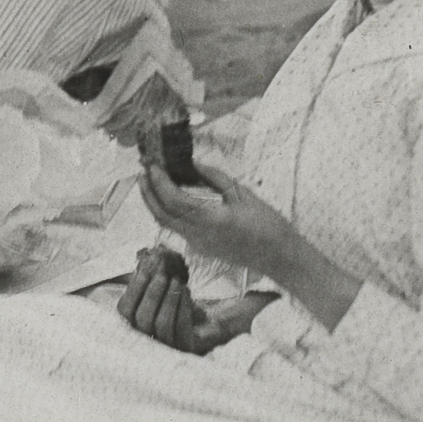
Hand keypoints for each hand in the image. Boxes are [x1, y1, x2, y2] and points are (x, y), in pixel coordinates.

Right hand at [116, 247, 242, 354]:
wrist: (213, 320)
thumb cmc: (182, 303)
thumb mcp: (164, 288)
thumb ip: (152, 276)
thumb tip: (146, 257)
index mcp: (135, 325)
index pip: (124, 311)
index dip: (132, 290)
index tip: (143, 270)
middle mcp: (147, 340)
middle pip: (141, 319)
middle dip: (152, 294)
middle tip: (163, 275)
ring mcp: (167, 347)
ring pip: (161, 325)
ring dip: (168, 300)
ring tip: (176, 281)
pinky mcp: (187, 348)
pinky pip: (181, 329)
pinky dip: (182, 307)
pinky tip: (186, 292)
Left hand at [140, 160, 301, 280]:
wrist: (279, 257)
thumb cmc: (268, 225)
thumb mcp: (243, 194)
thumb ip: (214, 178)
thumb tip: (192, 163)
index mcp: (211, 221)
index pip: (173, 201)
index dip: (159, 181)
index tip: (152, 164)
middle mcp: (198, 236)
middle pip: (161, 214)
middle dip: (148, 190)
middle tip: (143, 168)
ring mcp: (197, 244)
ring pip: (164, 223)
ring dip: (153, 201)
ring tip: (149, 179)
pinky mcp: (199, 247)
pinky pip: (175, 227)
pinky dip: (166, 210)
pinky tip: (168, 195)